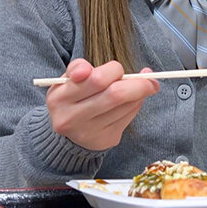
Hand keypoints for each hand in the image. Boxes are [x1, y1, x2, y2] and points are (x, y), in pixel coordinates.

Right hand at [45, 58, 159, 150]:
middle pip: (115, 95)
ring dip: (139, 94)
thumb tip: (107, 69)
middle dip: (138, 83)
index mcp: (60, 98)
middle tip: (147, 77)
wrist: (66, 130)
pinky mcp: (104, 141)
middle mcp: (72, 118)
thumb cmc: (71, 96)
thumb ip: (79, 67)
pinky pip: (128, 118)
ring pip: (126, 107)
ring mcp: (89, 133)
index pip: (97, 79)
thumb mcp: (67, 78)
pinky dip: (135, 105)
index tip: (118, 69)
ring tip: (138, 87)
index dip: (114, 70)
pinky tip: (131, 101)